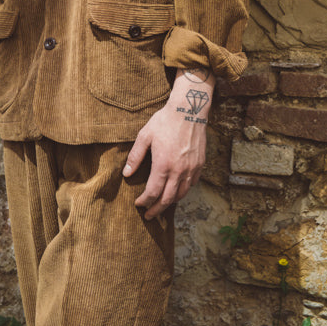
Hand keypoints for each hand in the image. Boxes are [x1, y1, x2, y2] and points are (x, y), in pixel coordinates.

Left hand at [122, 67, 213, 218]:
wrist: (189, 110)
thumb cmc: (164, 121)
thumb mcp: (145, 136)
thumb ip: (135, 156)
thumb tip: (126, 174)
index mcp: (163, 165)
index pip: (153, 192)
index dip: (145, 201)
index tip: (138, 204)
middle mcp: (179, 171)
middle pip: (168, 199)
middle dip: (156, 209)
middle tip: (149, 215)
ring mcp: (191, 169)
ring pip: (181, 194)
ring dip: (170, 203)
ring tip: (162, 205)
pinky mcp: (200, 164)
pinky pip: (192, 184)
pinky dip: (183, 191)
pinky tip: (177, 191)